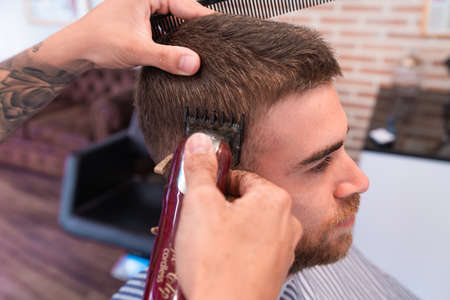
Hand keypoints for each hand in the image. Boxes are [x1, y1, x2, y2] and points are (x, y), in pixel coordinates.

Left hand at [61, 0, 213, 73]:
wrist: (77, 49)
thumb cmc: (99, 42)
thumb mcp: (137, 50)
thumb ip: (168, 57)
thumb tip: (195, 64)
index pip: (187, 5)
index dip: (206, 20)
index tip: (225, 31)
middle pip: (183, 11)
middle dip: (197, 28)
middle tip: (216, 44)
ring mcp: (144, 6)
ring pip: (175, 19)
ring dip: (185, 35)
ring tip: (204, 49)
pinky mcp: (142, 18)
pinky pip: (165, 26)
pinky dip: (174, 38)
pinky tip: (182, 51)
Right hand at [175, 133, 302, 299]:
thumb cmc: (217, 265)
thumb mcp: (199, 205)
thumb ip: (200, 169)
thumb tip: (200, 143)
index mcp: (274, 200)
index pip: (239, 177)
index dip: (212, 185)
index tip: (198, 195)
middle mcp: (286, 223)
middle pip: (243, 202)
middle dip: (217, 209)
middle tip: (196, 222)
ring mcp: (282, 249)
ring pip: (246, 226)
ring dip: (223, 230)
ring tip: (203, 244)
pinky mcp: (273, 271)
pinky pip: (250, 249)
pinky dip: (232, 250)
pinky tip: (215, 261)